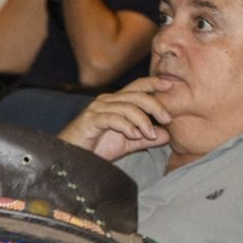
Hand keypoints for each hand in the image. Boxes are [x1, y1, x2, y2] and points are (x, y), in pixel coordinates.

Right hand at [59, 78, 174, 159]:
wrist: (71, 159)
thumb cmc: (95, 149)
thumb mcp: (126, 143)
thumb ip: (145, 138)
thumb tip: (167, 135)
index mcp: (116, 102)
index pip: (138, 87)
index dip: (154, 83)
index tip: (172, 85)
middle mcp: (107, 101)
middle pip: (136, 94)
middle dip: (155, 105)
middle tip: (167, 119)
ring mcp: (97, 109)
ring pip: (127, 107)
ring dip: (142, 121)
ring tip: (150, 135)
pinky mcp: (91, 120)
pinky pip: (113, 118)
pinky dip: (127, 126)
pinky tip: (133, 136)